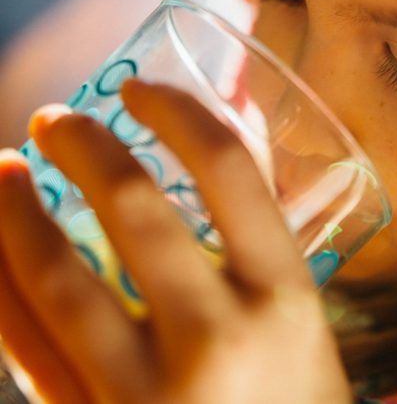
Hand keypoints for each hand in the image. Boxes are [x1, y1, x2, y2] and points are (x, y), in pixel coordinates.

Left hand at [0, 79, 351, 403]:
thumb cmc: (298, 403)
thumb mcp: (301, 320)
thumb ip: (258, 241)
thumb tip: (215, 144)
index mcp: (287, 298)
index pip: (230, 172)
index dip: (179, 113)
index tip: (141, 89)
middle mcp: (218, 339)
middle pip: (134, 212)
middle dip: (84, 148)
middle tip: (58, 120)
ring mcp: (145, 395)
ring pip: (55, 280)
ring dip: (13, 212)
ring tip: (1, 167)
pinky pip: (23, 349)